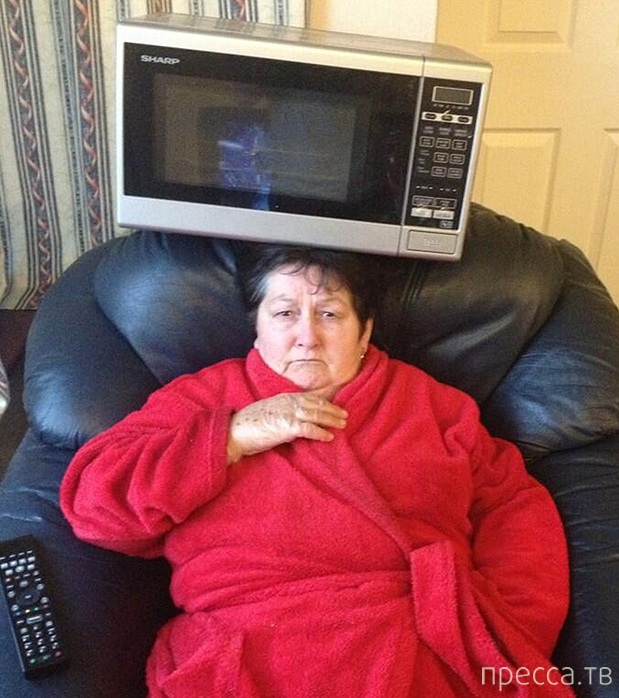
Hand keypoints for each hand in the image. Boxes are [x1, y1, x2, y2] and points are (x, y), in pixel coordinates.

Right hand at [227, 389, 347, 463]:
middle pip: (316, 404)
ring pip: (316, 414)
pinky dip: (320, 432)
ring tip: (342, 424)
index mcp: (283, 398)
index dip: (323, 402)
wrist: (234, 431)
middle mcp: (287, 402)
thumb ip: (282, 413)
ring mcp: (287, 413)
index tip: (334, 406)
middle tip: (344, 415)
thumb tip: (294, 422)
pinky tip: (329, 437)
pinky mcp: (286, 427)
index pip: (308, 398)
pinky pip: (309, 429)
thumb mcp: (268, 413)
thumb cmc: (248, 425)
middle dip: (332, 409)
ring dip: (331, 419)